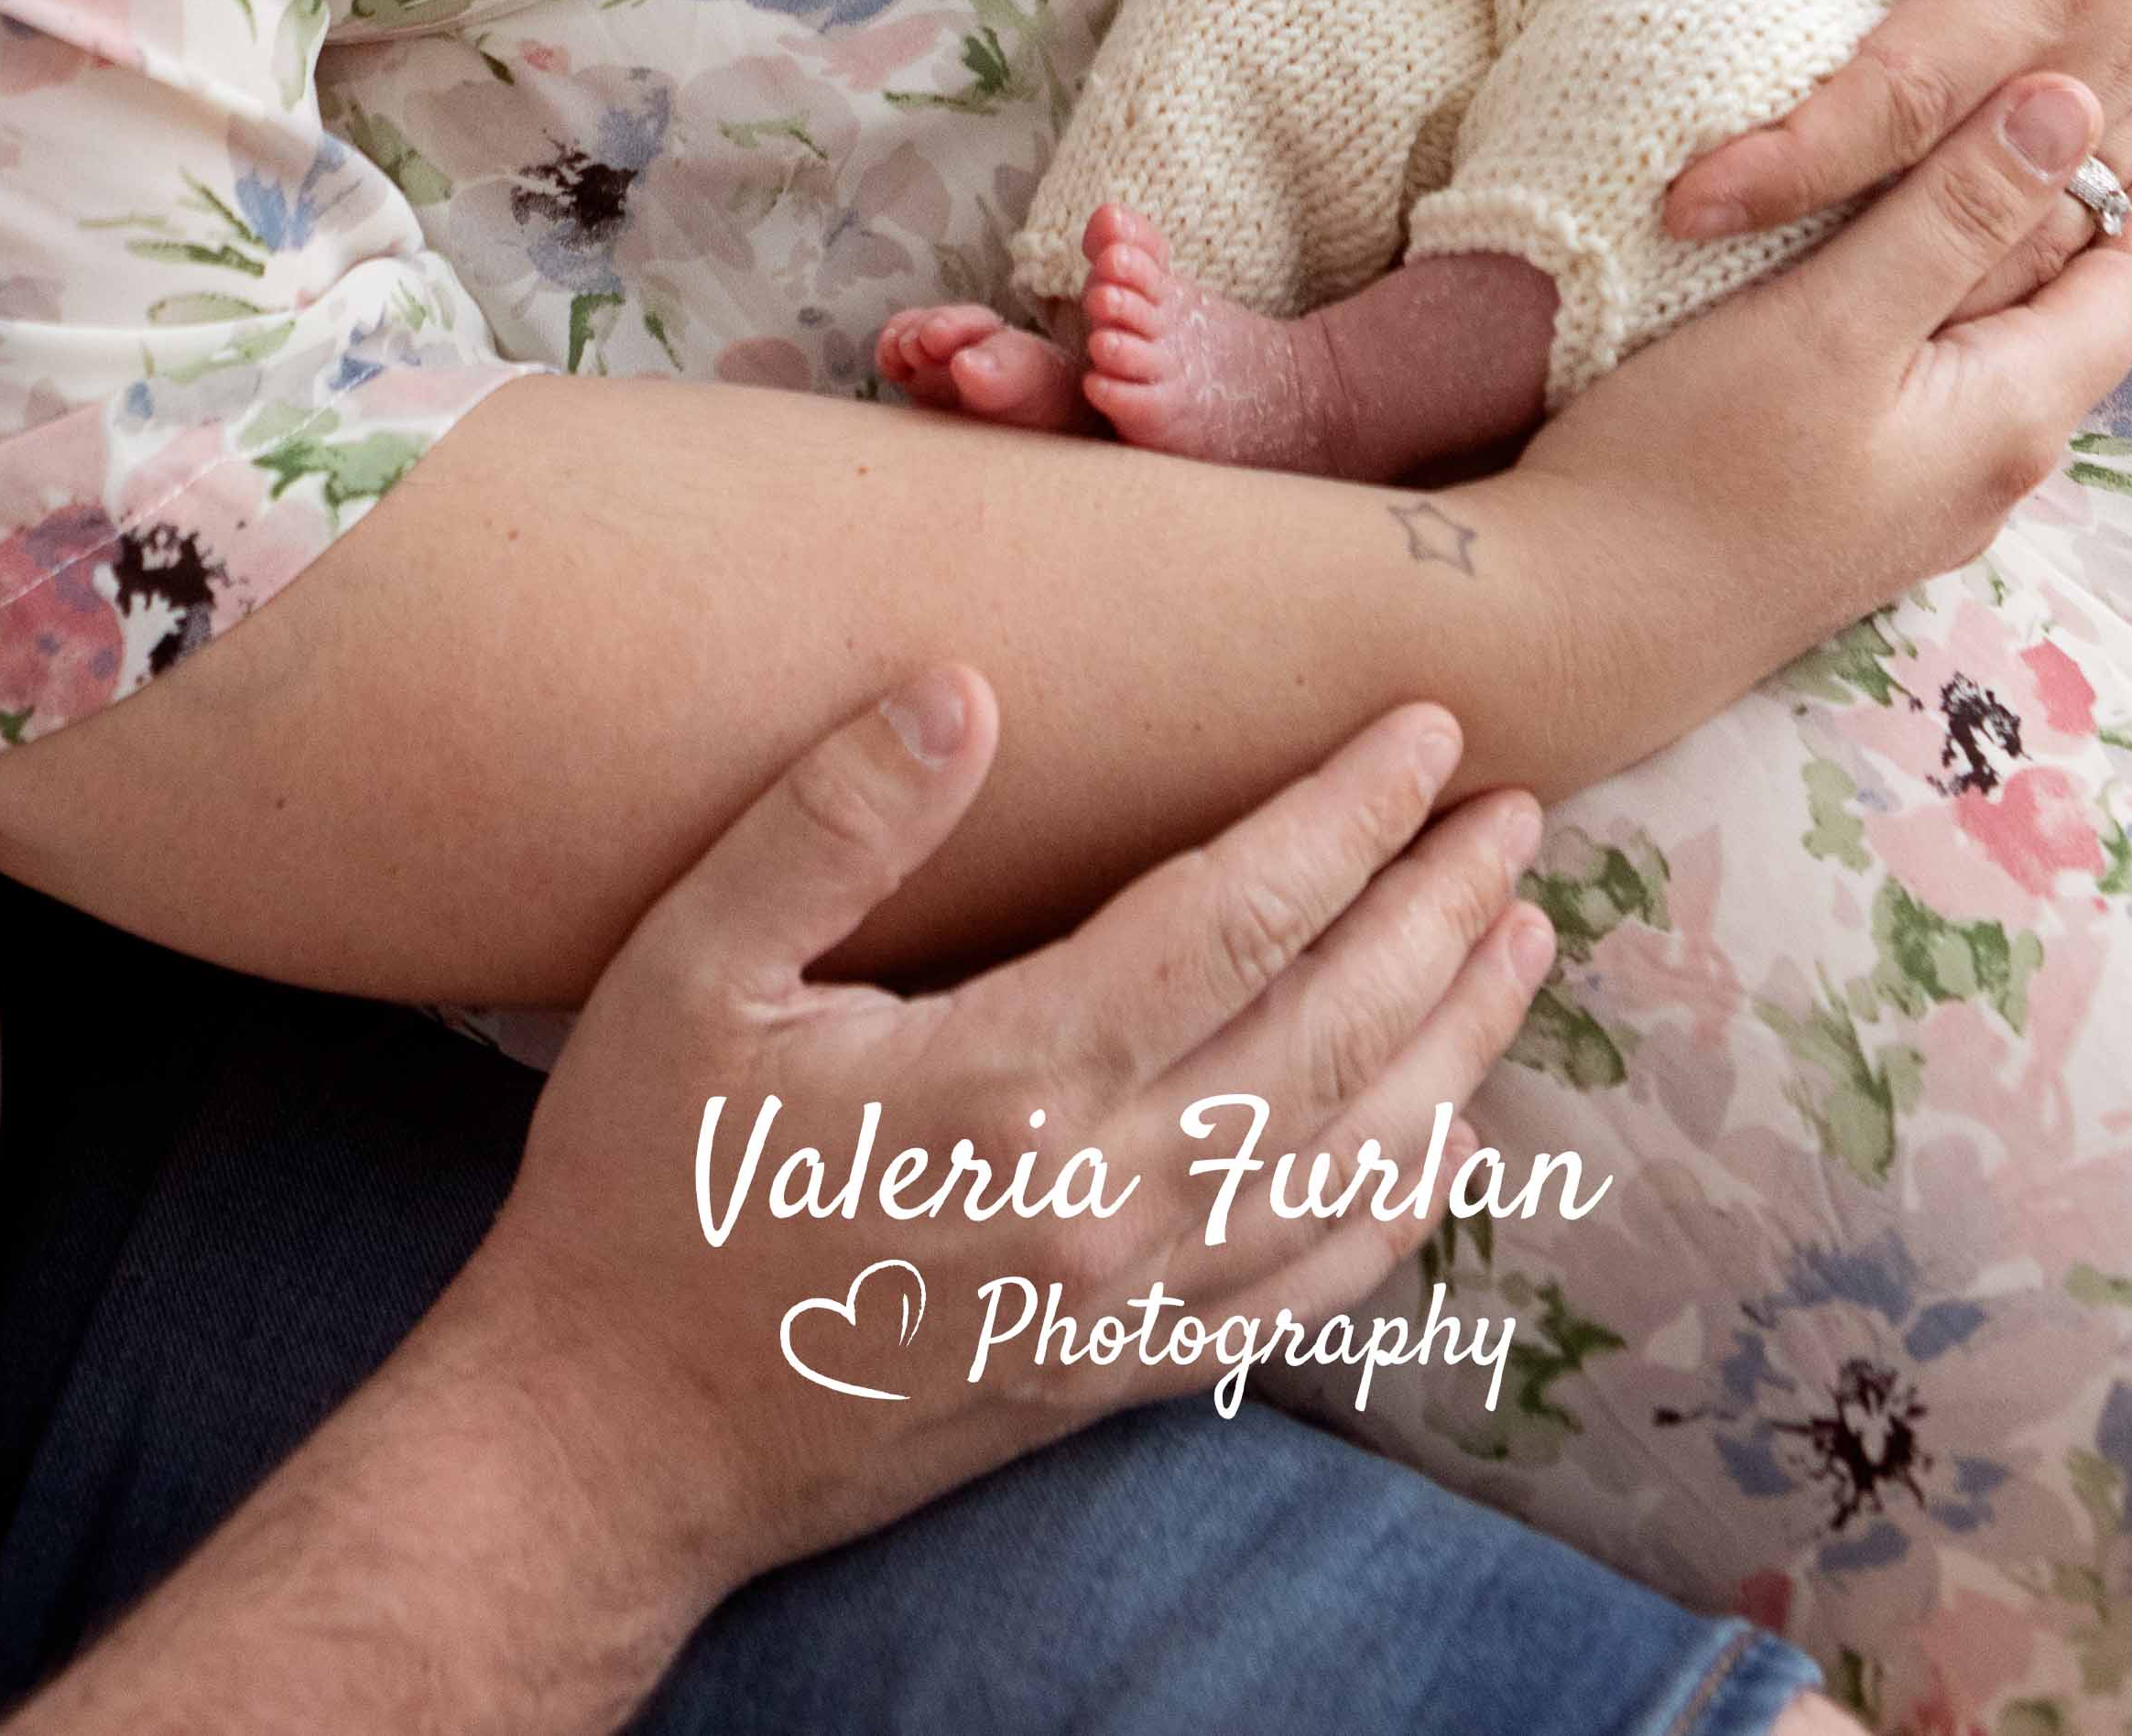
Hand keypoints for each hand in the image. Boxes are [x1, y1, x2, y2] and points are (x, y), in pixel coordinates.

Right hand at [458, 673, 1557, 1601]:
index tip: (1432, 730)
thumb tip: (963, 688)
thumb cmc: (639, 1188)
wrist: (609, 1443)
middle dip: (1439, 911)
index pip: (1235, 921)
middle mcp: (1099, 1203)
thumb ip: (832, 823)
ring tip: (1522, 943)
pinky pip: (1304, 1294)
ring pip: (1351, 1164)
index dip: (1345, 816)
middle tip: (1521, 810)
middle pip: (1332, 1035)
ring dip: (1455, 1045)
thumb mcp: (690, 968)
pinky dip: (1398, 1210)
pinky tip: (1441, 1140)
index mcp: (1007, 1085)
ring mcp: (1122, 1306)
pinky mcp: (1114, 1377)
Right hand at [1521, 73, 2131, 675]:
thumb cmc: (1697, 467)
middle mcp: (1989, 471)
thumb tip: (2078, 106)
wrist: (1580, 626)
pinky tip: (1891, 281)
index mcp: (2011, 416)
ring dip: (2012, 264)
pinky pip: (1940, 384)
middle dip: (2093, 222)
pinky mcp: (1853, 507)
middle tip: (2084, 121)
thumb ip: (1957, 216)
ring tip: (1988, 176)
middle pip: (2074, 323)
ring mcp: (1920, 501)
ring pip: (2002, 354)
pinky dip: (1947, 308)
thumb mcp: (1836, 319)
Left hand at [1640, 0, 2131, 306]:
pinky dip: (2019, 215)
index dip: (1788, 166)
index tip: (1681, 202)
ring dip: (1951, 256)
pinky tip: (1933, 236)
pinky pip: (2094, 168)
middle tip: (1724, 279)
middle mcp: (2127, 26)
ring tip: (1816, 289)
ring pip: (2058, 207)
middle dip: (1861, 251)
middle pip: (1985, 190)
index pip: (1904, 106)